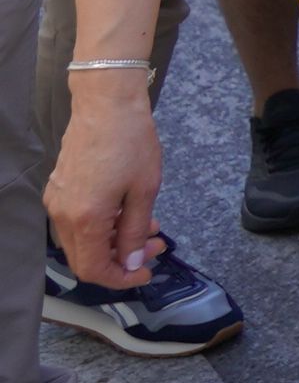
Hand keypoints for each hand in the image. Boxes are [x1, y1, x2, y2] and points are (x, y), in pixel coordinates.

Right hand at [46, 84, 161, 290]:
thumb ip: (136, 231)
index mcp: (84, 219)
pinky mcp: (59, 189)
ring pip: (82, 241)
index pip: (94, 270)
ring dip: (115, 242)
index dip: (121, 278)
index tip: (147, 272)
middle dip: (122, 260)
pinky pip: (78, 222)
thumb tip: (133, 262)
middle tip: (156, 246)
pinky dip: (103, 226)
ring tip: (151, 227)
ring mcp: (57, 202)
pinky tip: (129, 213)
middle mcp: (62, 215)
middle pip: (85, 259)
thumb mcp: (144, 190)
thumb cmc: (130, 142)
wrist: (106, 103)